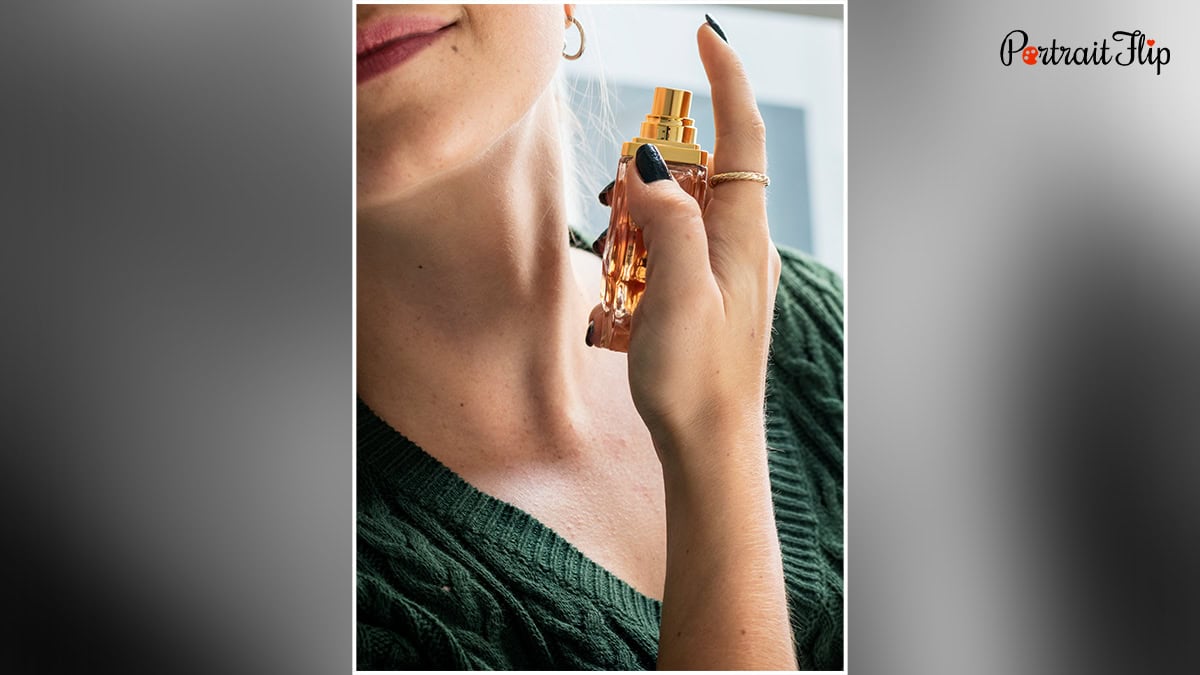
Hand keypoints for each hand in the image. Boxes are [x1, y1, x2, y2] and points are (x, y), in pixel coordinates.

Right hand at [588, 23, 782, 470]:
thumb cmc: (695, 382)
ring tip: (624, 264)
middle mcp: (746, 244)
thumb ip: (671, 223)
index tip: (706, 34)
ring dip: (649, 212)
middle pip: (708, 168)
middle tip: (620, 206)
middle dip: (662, 164)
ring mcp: (732, 269)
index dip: (727, 79)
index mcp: (743, 236)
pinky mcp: (715, 292)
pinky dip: (651, 243)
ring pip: (689, 207)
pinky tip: (631, 284)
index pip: (743, 136)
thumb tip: (653, 168)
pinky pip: (681, 243)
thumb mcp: (678, 297)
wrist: (712, 447)